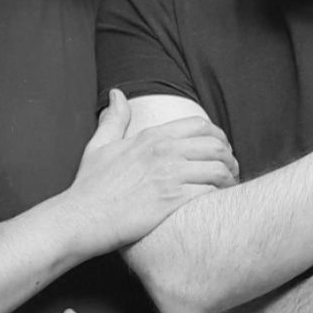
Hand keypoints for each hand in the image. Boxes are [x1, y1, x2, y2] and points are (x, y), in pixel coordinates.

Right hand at [64, 89, 237, 253]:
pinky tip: (218, 204)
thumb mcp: (100, 146)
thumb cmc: (89, 186)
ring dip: (230, 178)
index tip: (221, 150)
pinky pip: (210, 192)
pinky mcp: (172, 201)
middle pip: (216, 145)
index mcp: (151, 137)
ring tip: (229, 188)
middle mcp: (164, 152)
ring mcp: (169, 175)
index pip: (200, 126)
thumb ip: (114, 119)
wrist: (81, 218)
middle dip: (230, 157)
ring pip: (219, 168)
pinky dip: (220, 197)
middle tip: (231, 170)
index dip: (218, 137)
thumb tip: (117, 94)